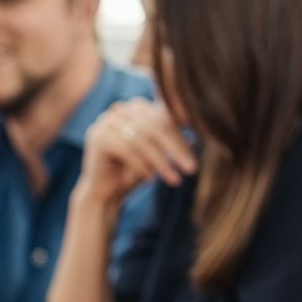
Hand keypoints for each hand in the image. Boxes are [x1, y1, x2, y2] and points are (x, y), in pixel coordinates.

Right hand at [76, 97, 196, 207]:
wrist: (104, 194)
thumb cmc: (133, 173)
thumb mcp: (157, 151)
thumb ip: (171, 135)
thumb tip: (203, 123)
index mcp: (136, 107)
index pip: (164, 116)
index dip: (182, 137)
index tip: (196, 158)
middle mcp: (120, 109)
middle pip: (155, 125)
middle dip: (176, 149)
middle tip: (191, 169)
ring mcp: (106, 121)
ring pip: (142, 138)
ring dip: (161, 161)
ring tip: (174, 180)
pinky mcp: (98, 136)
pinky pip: (127, 149)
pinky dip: (141, 165)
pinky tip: (150, 180)